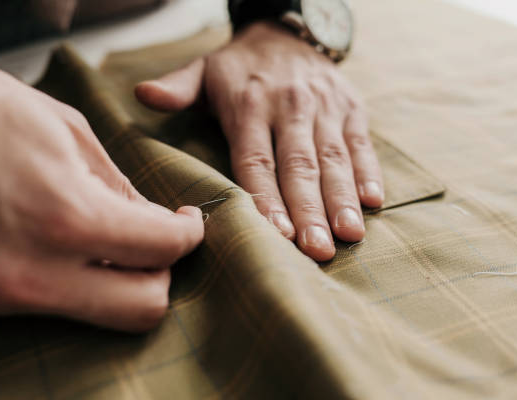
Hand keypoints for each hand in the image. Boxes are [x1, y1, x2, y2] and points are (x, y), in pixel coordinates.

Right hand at [0, 48, 203, 331]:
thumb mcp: (64, 129)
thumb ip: (118, 187)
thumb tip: (150, 222)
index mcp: (64, 215)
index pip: (163, 250)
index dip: (189, 234)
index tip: (186, 222)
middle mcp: (30, 271)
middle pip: (140, 310)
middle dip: (161, 275)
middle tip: (154, 242)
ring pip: (89, 314)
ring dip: (110, 281)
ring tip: (98, 237)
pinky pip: (35, 306)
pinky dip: (56, 280)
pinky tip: (43, 242)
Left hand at [136, 21, 382, 260]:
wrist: (284, 31)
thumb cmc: (239, 66)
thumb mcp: (203, 70)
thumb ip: (177, 88)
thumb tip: (142, 95)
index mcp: (249, 105)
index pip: (256, 160)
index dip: (267, 199)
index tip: (278, 234)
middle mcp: (290, 106)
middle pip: (299, 165)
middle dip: (310, 210)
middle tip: (317, 251)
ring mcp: (324, 107)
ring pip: (334, 158)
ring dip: (342, 198)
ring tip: (348, 235)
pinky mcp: (350, 107)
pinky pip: (361, 142)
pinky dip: (369, 172)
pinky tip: (374, 202)